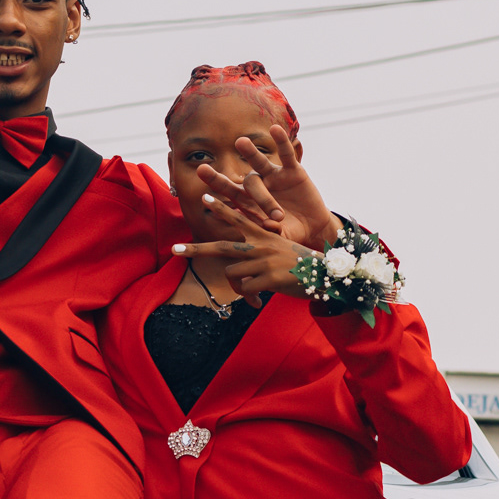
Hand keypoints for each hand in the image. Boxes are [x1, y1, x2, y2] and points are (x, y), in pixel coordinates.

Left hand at [175, 194, 309, 298]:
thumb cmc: (299, 267)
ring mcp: (263, 260)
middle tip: (174, 250)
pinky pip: (245, 289)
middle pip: (221, 247)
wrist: (324, 276)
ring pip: (233, 274)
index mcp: (263, 236)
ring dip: (239, 288)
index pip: (238, 218)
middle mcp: (260, 245)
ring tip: (254, 294)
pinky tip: (260, 299)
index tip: (205, 198)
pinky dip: (249, 298)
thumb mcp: (277, 255)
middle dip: (196, 250)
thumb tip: (238, 280)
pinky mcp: (268, 277)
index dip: (221, 209)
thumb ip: (255, 261)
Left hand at [195, 124, 338, 248]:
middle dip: (252, 193)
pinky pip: (287, 155)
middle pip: (249, 183)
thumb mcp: (280, 235)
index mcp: (250, 202)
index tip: (201, 171)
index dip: (216, 181)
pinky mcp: (294, 171)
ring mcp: (275, 176)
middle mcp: (260, 185)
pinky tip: (275, 130)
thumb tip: (268, 228)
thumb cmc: (289, 232)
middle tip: (243, 194)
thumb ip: (273, 233)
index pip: (229, 190)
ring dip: (251, 153)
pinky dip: (282, 142)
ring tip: (240, 143)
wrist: (311, 227)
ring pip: (260, 163)